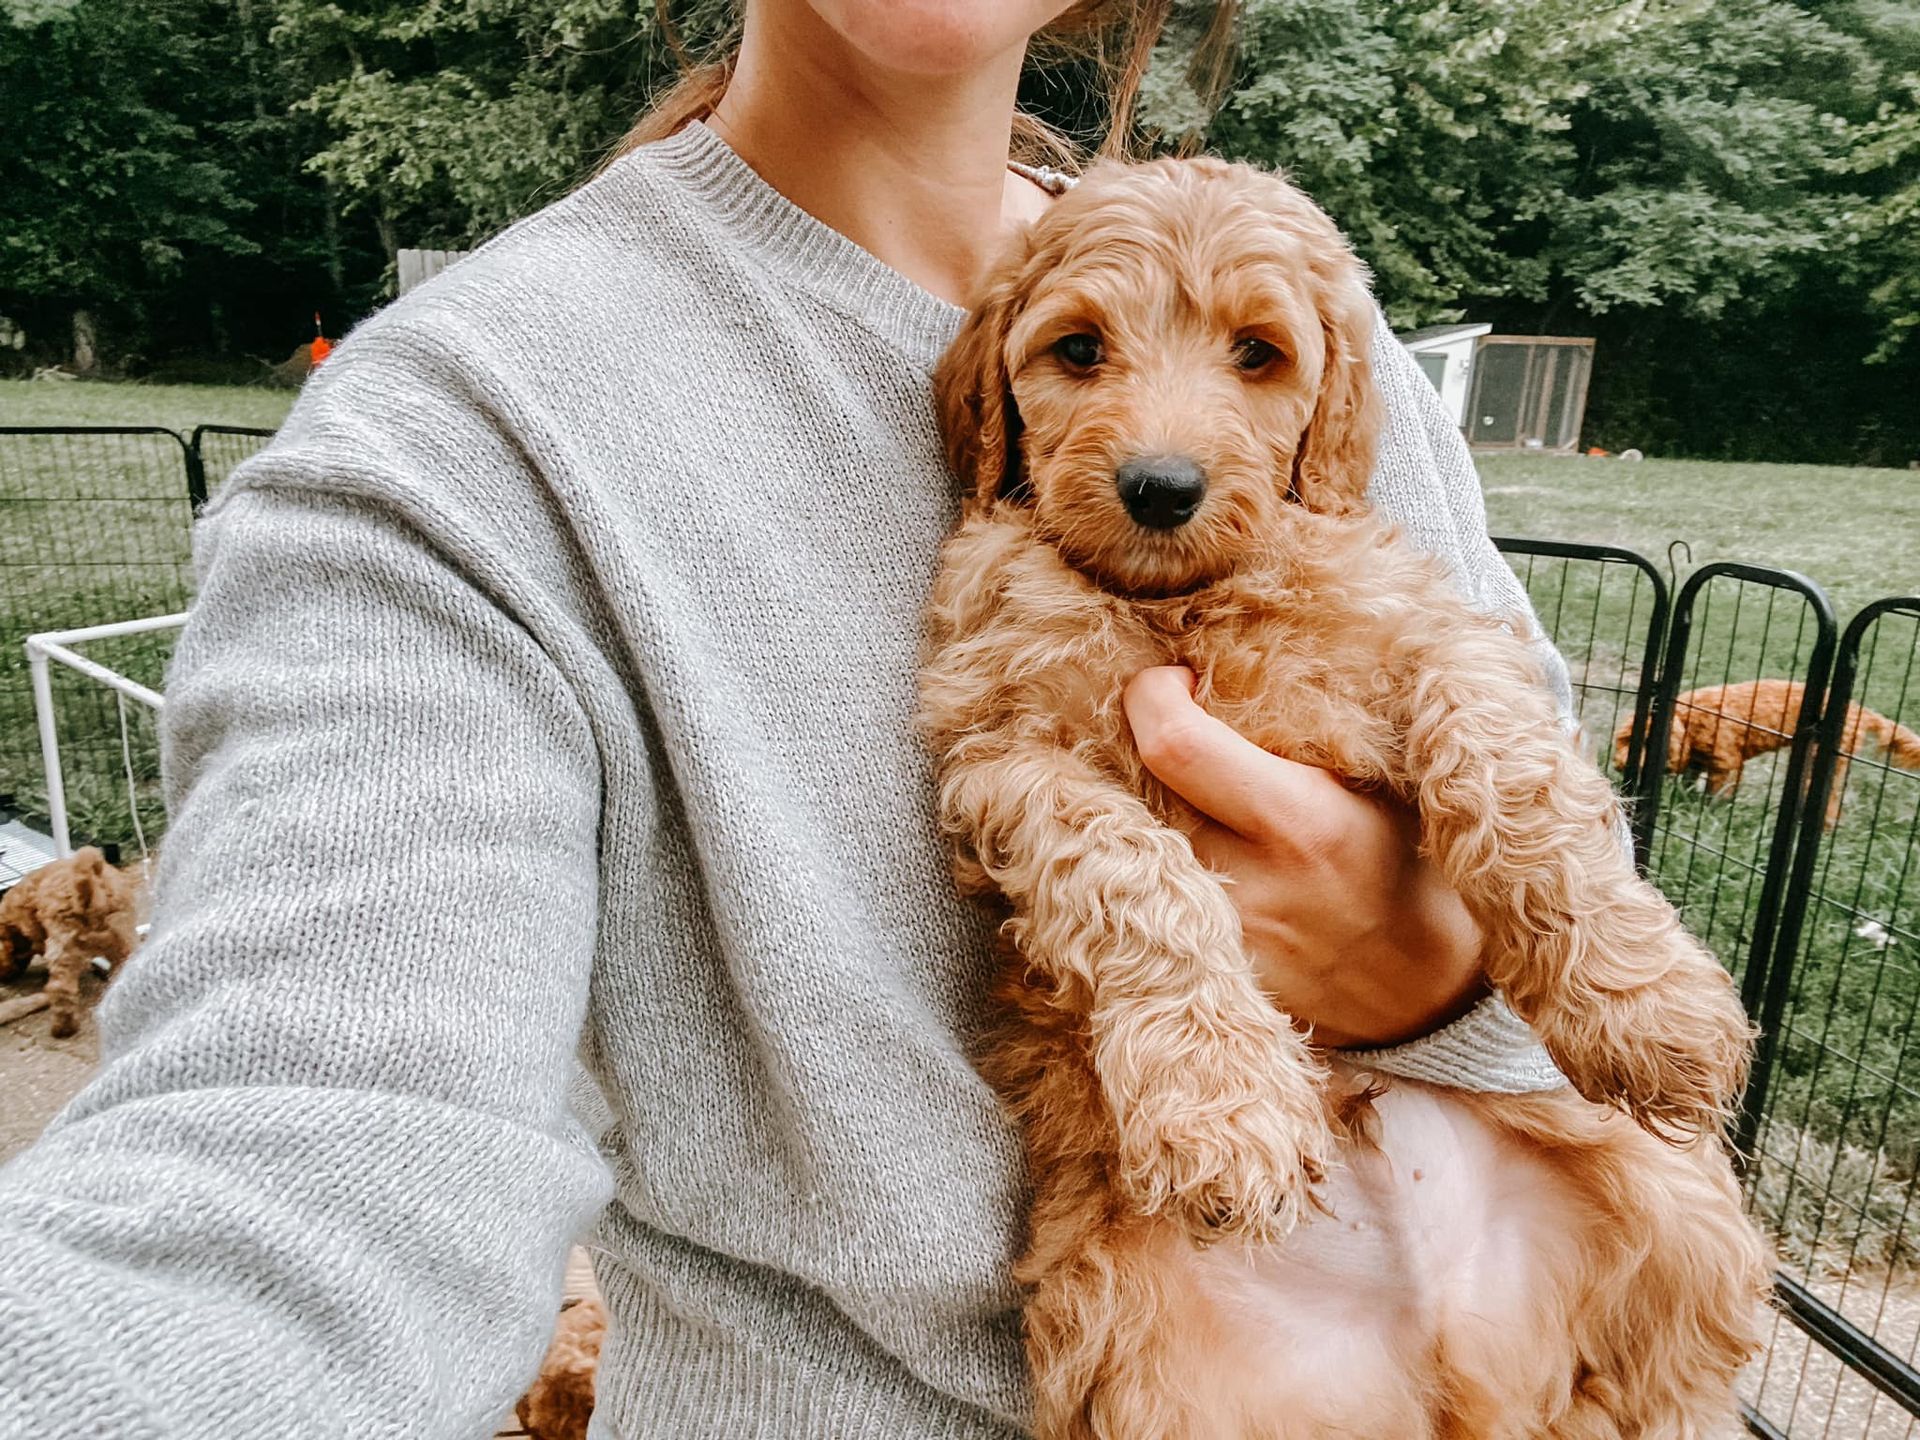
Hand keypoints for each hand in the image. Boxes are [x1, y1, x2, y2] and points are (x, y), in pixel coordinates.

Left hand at [1122, 666, 1486, 1048]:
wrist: (1416, 993)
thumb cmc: (1397, 868)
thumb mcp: (1372, 786)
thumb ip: (1296, 735)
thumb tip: (1215, 666)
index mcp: (1297, 821)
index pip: (1174, 744)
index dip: (1152, 697)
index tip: (1171, 682)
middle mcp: (1245, 882)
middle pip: (1138, 787)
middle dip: (1137, 744)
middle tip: (1162, 726)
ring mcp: (1216, 935)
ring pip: (1133, 839)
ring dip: (1140, 802)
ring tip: (1174, 787)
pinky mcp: (1199, 970)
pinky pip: (1145, 892)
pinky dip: (1150, 858)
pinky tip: (1175, 845)